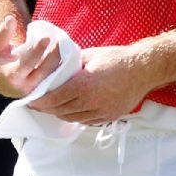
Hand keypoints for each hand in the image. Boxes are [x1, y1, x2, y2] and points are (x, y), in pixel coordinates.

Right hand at [0, 16, 60, 97]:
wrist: (1, 80)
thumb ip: (3, 32)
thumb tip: (10, 19)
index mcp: (10, 77)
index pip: (26, 65)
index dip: (37, 51)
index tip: (46, 38)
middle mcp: (25, 87)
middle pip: (45, 70)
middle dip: (54, 54)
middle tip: (60, 40)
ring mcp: (37, 90)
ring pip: (54, 75)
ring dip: (61, 59)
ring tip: (63, 44)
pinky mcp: (46, 90)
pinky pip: (59, 78)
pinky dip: (64, 66)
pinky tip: (67, 53)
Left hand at [28, 45, 155, 125]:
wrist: (145, 68)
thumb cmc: (118, 58)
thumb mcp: (91, 54)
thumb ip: (71, 63)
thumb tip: (55, 66)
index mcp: (83, 85)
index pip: (53, 99)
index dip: (39, 101)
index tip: (30, 101)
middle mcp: (91, 102)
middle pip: (60, 111)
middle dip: (47, 109)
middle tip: (39, 105)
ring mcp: (101, 111)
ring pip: (73, 118)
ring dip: (61, 113)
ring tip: (54, 107)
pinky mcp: (110, 116)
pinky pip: (87, 121)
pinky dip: (77, 116)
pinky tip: (73, 109)